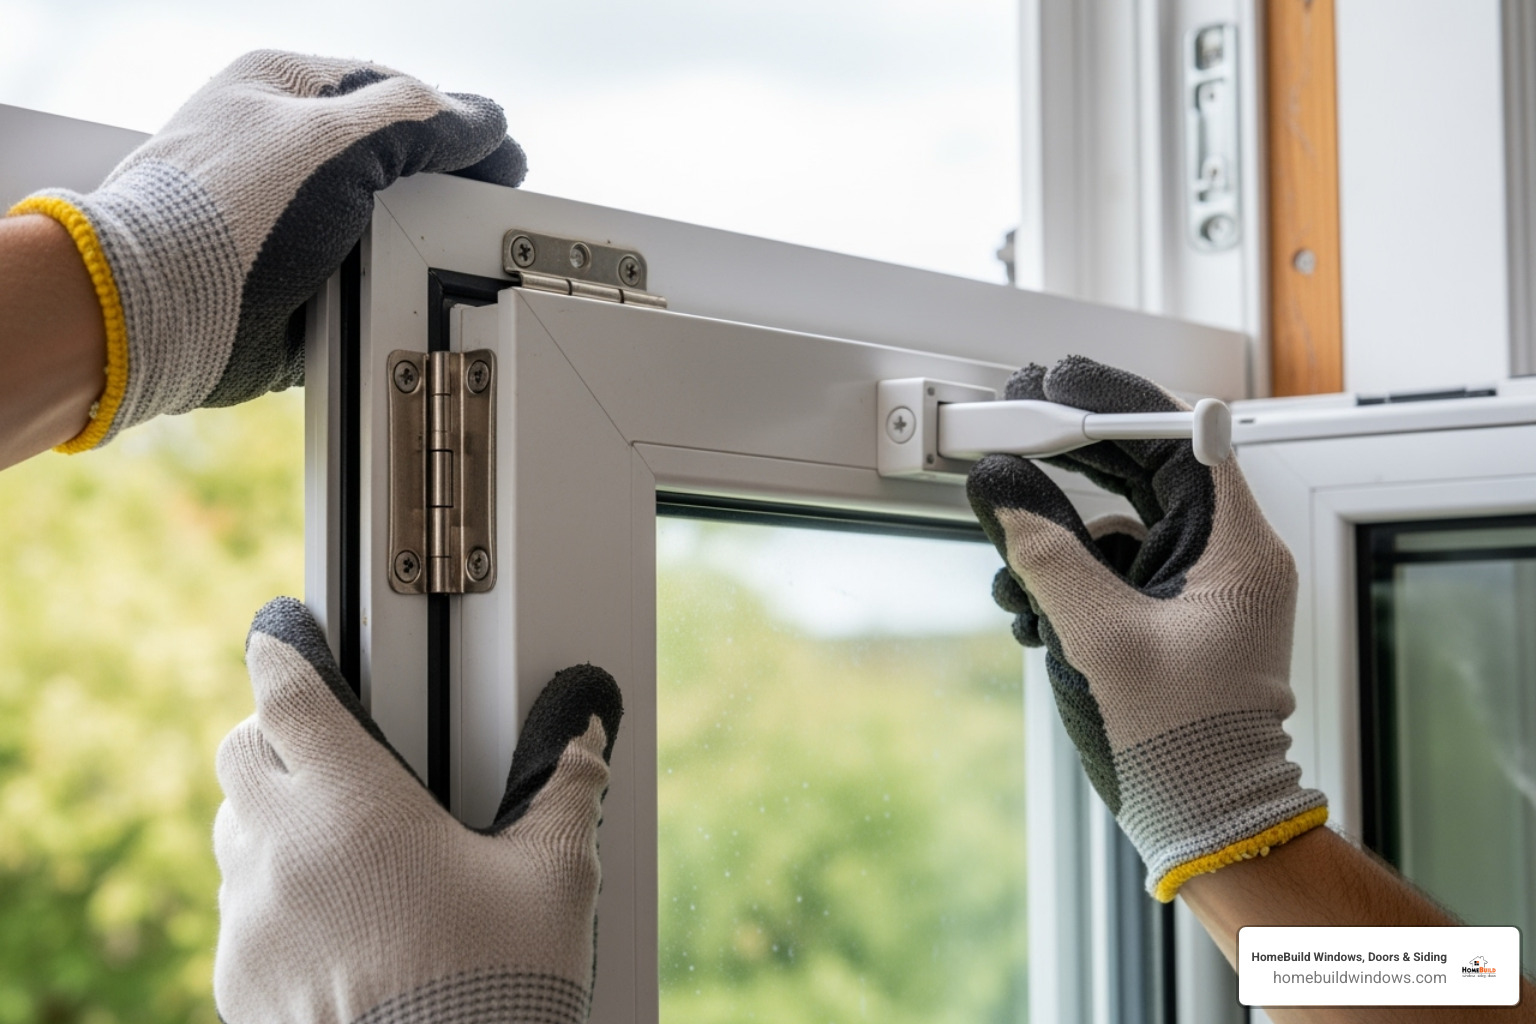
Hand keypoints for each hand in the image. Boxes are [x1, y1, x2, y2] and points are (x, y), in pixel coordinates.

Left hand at [8, 50, 524, 452]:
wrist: (160, 312)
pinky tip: (401, 294)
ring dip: (414, 244)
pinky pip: (359, 278)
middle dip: (441, 188)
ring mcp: (283, 214)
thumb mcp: (337, 141)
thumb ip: (418, 121)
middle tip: (486, 211)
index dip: (458, 125)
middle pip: (393, 159)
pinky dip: (385, 289)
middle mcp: (281, 146)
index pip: (396, 92)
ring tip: (444, 259)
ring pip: (381, 221)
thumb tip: (482, 119)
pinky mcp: (288, 277)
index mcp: (283, 88)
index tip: (505, 160)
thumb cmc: (227, 211)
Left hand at [213, 597, 620, 1022]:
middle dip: (274, 734)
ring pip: (232, 832)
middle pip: (240, 753)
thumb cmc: (502, 987)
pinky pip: (236, 913)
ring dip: (270, 816)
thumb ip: (565, 790)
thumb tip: (583, 733)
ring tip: (333, 838)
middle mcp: (285, 857)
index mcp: (356, 810)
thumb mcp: (553, 878)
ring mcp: (250, 925)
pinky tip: (331, 920)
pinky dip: (270, 896)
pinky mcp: (238, 985)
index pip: (288, 697)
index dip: (281, 653)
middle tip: (319, 744)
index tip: (282, 636)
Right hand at [966, 356, 1325, 900]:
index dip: (1114, 400)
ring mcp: (1193, 587)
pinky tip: (1028, 611)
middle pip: (1141, 468)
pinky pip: (1106, 568)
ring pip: (1113, 522)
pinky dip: (1061, 579)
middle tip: (1009, 427)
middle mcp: (1222, 557)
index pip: (1180, 437)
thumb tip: (999, 486)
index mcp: (1236, 549)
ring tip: (1010, 573)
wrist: (1202, 822)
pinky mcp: (1165, 615)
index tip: (1053, 384)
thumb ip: (1043, 551)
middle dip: (1070, 452)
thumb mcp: (1097, 637)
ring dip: (1053, 536)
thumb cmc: (1180, 745)